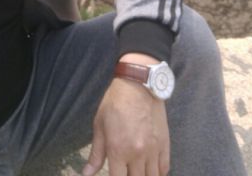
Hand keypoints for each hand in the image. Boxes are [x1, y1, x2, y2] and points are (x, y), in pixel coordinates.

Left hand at [83, 54, 169, 175]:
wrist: (138, 85)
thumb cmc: (115, 102)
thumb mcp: (100, 125)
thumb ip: (96, 154)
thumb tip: (86, 174)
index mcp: (118, 150)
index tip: (115, 175)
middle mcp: (137, 154)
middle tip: (125, 170)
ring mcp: (153, 150)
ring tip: (137, 171)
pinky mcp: (165, 144)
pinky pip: (164, 168)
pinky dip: (158, 173)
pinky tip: (150, 170)